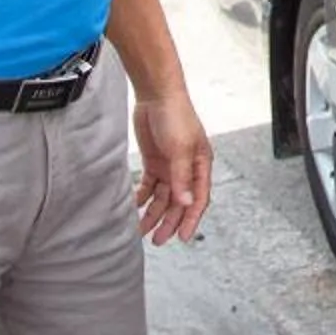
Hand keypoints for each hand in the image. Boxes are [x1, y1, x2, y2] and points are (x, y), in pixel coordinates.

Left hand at [131, 89, 212, 245]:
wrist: (156, 94)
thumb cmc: (176, 115)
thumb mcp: (180, 148)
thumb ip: (182, 177)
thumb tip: (186, 203)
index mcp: (201, 165)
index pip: (198, 199)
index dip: (191, 220)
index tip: (183, 238)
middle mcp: (187, 169)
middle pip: (179, 202)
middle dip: (169, 222)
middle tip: (157, 240)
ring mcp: (170, 166)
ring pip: (163, 198)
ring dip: (153, 213)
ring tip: (141, 230)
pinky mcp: (154, 162)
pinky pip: (149, 186)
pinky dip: (142, 198)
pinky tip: (134, 208)